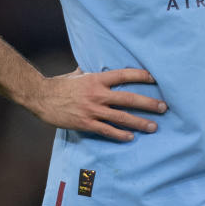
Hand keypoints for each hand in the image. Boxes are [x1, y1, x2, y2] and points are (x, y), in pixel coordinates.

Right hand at [30, 67, 166, 141]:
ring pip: (121, 117)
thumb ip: (88, 72)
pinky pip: (107, 130)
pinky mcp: (86, 123)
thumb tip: (91, 67)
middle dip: (148, 103)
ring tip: (154, 126)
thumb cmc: (59, 84)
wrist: (41, 97)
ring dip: (139, 122)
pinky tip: (131, 137)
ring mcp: (92, 110)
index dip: (140, 76)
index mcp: (97, 79)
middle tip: (163, 107)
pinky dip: (120, 134)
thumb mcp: (76, 75)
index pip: (123, 75)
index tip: (155, 78)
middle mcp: (97, 94)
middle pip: (128, 98)